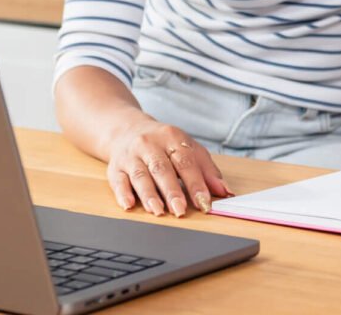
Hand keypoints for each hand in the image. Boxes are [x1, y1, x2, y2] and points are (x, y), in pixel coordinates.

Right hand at [106, 114, 230, 217]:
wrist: (127, 129)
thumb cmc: (163, 143)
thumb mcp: (187, 147)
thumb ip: (206, 169)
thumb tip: (225, 191)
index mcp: (172, 137)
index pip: (186, 161)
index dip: (196, 183)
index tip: (204, 202)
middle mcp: (150, 144)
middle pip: (162, 169)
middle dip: (172, 191)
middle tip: (180, 211)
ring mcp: (131, 155)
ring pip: (140, 175)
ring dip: (149, 194)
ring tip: (158, 211)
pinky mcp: (115, 167)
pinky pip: (118, 180)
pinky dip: (123, 193)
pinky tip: (129, 205)